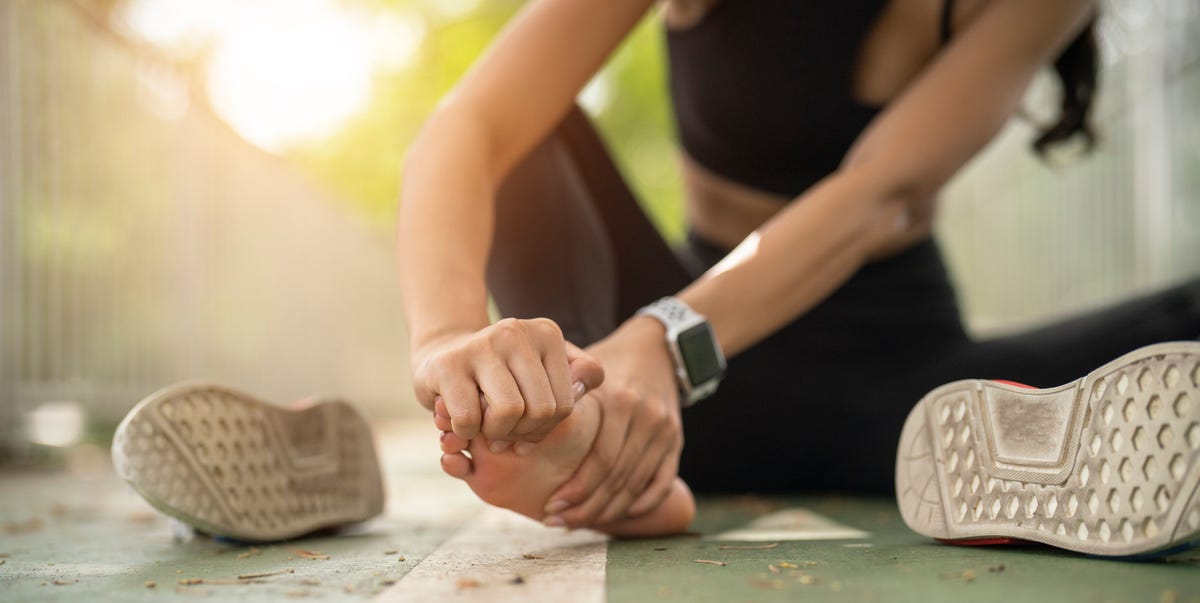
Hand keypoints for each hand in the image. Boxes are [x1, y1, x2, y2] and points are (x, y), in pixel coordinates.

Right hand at [413, 318, 603, 450]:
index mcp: (547, 333)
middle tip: (505, 432)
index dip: (546, 428)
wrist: (442, 360)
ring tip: (486, 426)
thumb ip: (578, 376)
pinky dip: (466, 432)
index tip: (527, 425)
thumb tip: (585, 385)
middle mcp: (516, 331)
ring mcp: (481, 344)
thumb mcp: (544, 372)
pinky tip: (461, 420)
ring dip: (495, 433)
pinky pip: (470, 418)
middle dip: (522, 433)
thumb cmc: (503, 375)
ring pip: (509, 413)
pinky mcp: (448, 364)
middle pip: (540, 410)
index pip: (565, 404)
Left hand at [540, 316, 682, 527]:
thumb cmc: (605, 362)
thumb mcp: (579, 370)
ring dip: (607, 512)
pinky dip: (639, 505)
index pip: (600, 459)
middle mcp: (644, 416)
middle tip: (556, 521)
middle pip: (617, 477)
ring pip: (636, 484)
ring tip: (576, 522)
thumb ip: (552, 398)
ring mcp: (664, 429)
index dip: (576, 490)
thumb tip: (503, 435)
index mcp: (618, 401)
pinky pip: (661, 482)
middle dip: (585, 507)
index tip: (549, 509)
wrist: (656, 348)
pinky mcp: (675, 439)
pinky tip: (614, 515)